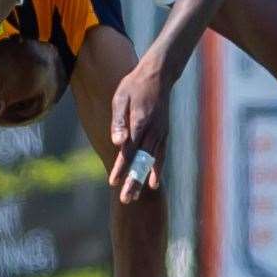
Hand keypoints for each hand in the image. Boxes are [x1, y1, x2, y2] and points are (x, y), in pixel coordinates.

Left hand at [109, 58, 168, 203]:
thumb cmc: (134, 86)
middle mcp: (152, 132)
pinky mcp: (164, 134)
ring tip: (135, 197)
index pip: (128, 150)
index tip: (113, 182)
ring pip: (151, 162)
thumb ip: (118, 121)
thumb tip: (117, 142)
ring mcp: (160, 134)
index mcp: (139, 123)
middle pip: (141, 161)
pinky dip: (157, 170)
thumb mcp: (120, 98)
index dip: (121, 167)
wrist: (158, 76)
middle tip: (126, 200)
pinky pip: (161, 156)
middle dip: (133, 181)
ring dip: (143, 179)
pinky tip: (154, 183)